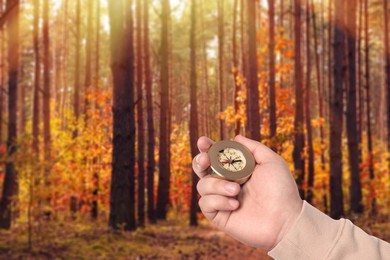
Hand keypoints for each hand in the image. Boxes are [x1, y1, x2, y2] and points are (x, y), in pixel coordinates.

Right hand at [192, 135, 302, 249]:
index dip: (207, 148)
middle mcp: (227, 183)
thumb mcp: (271, 161)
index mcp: (237, 170)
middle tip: (205, 160)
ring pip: (202, 185)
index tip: (204, 141)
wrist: (285, 220)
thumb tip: (236, 137)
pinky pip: (205, 203)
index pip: (216, 156)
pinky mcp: (219, 215)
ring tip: (236, 189)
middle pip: (202, 169)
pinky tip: (235, 204)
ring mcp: (222, 199)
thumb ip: (253, 147)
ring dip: (216, 185)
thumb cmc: (281, 190)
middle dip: (199, 161)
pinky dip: (218, 201)